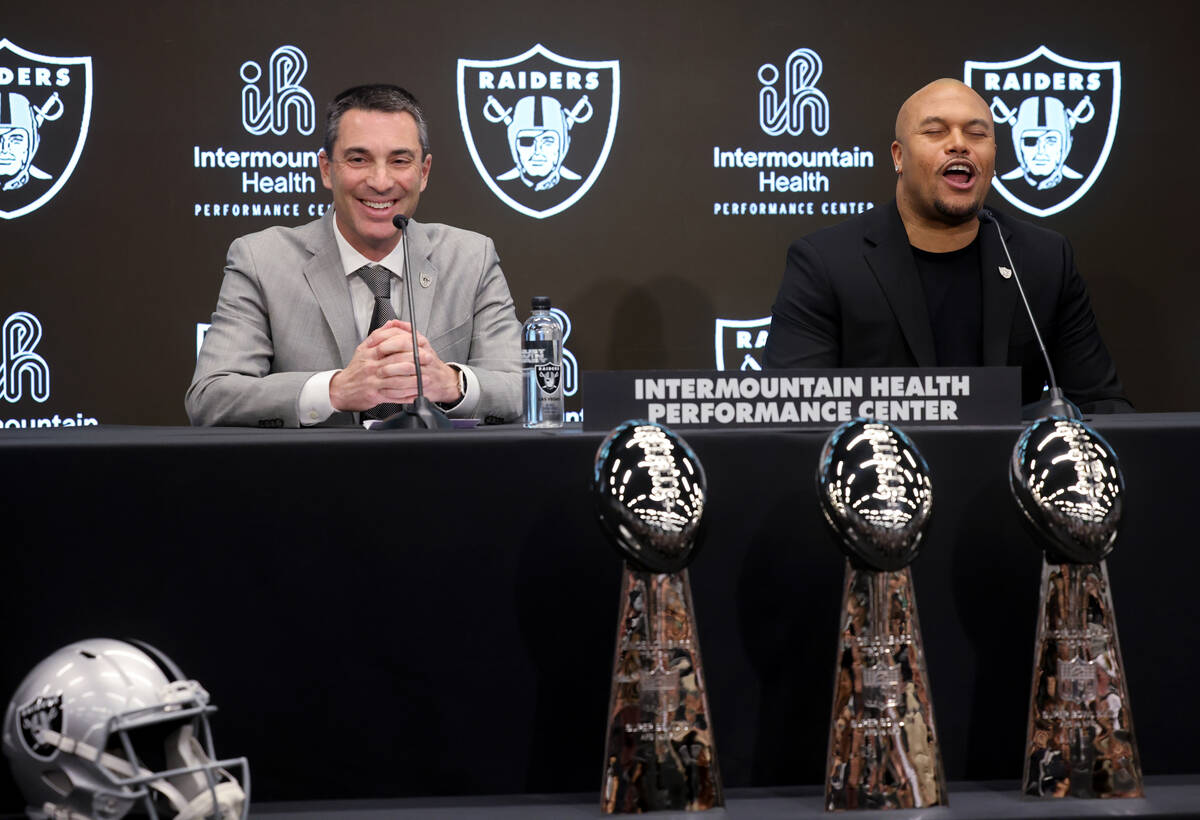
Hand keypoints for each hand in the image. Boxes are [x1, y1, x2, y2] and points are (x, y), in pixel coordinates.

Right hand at [329, 320, 462, 410]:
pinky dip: (407, 395)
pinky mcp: (376, 395)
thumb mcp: (363, 349)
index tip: (419, 343)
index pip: (389, 345)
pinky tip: (416, 393)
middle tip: (427, 358)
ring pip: (396, 381)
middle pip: (395, 362)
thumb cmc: (355, 370)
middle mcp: (372, 367)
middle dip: (414, 360)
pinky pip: (394, 396)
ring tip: (426, 377)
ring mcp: (374, 382)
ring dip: (413, 380)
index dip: (406, 343)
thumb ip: (379, 335)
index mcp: (369, 354)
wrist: (342, 389)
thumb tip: (392, 323)